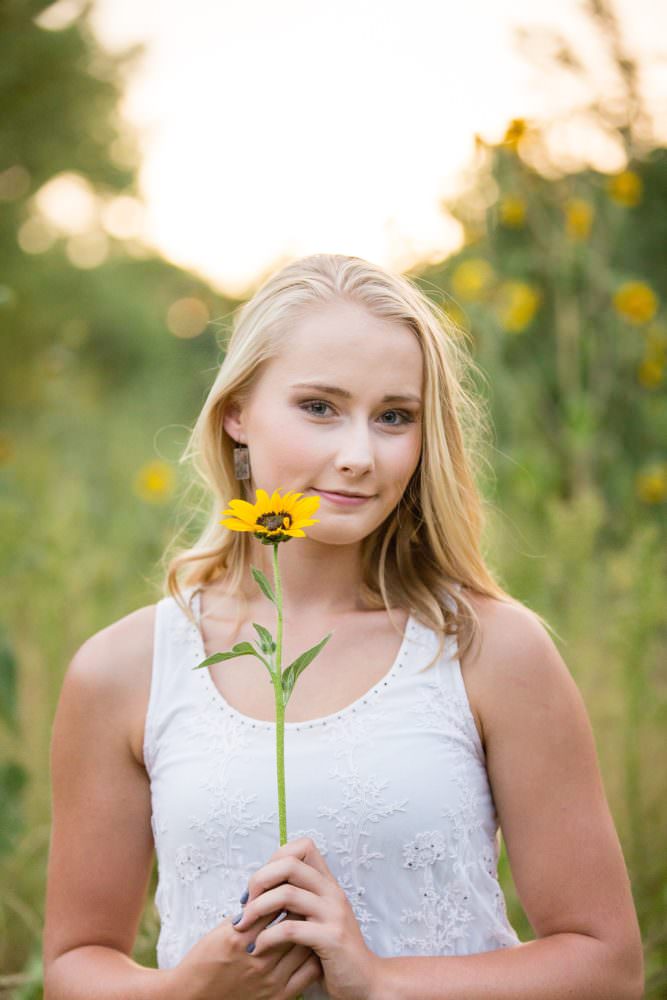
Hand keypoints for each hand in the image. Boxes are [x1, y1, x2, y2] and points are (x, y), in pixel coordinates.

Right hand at [166, 902, 322, 999]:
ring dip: (309, 931)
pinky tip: (310, 947)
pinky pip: (308, 971)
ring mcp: (268, 979)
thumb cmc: (204, 963)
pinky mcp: (277, 996)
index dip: (287, 893)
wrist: (193, 998)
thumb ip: (246, 915)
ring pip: (304, 945)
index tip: (293, 887)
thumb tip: (270, 896)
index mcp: (239, 937)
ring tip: (311, 922)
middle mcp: (255, 958)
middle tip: (307, 901)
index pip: (274, 905)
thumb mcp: (219, 931)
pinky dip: (312, 956)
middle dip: (302, 909)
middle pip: (293, 923)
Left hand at [232, 836, 382, 999]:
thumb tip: (259, 890)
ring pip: (287, 894)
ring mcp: (333, 913)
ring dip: (257, 909)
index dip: (273, 861)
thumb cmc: (332, 951)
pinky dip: (267, 937)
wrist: (365, 980)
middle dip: (259, 881)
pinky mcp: (331, 938)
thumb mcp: (316, 918)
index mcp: (327, 884)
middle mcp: (332, 892)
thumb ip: (297, 901)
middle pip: (289, 864)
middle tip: (245, 904)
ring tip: (243, 926)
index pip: (301, 848)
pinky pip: (290, 929)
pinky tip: (257, 947)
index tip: (257, 888)